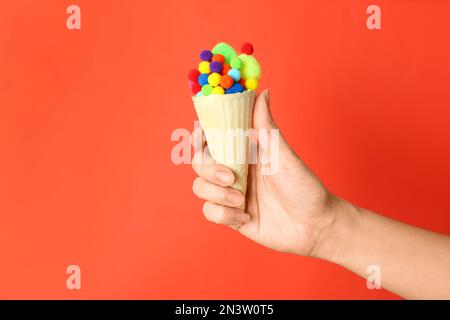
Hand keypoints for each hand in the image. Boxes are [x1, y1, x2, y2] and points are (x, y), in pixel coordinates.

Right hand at [192, 89, 336, 255]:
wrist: (313, 226)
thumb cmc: (303, 187)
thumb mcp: (283, 155)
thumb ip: (266, 126)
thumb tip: (262, 91)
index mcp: (244, 152)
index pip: (213, 138)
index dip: (200, 134)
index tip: (198, 133)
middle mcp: (234, 170)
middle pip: (199, 163)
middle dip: (209, 170)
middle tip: (231, 178)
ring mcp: (230, 193)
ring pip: (200, 188)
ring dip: (218, 195)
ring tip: (242, 201)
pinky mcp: (230, 216)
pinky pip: (210, 212)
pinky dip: (223, 215)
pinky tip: (245, 217)